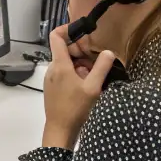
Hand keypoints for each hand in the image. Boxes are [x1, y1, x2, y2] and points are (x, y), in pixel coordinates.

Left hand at [42, 26, 115, 150]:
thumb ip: (101, 68)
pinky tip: (86, 87)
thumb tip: (108, 51)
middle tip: (96, 64)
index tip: (83, 32)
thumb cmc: (76, 109)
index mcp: (60, 64)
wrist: (60, 132)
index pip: (56, 36)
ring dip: (81, 66)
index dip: (68, 28)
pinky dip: (76, 74)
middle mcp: (52, 68)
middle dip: (82, 53)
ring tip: (93, 79)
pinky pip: (64, 73)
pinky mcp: (52, 88)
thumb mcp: (93, 88)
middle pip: (65, 50)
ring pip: (67, 62)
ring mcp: (51, 79)